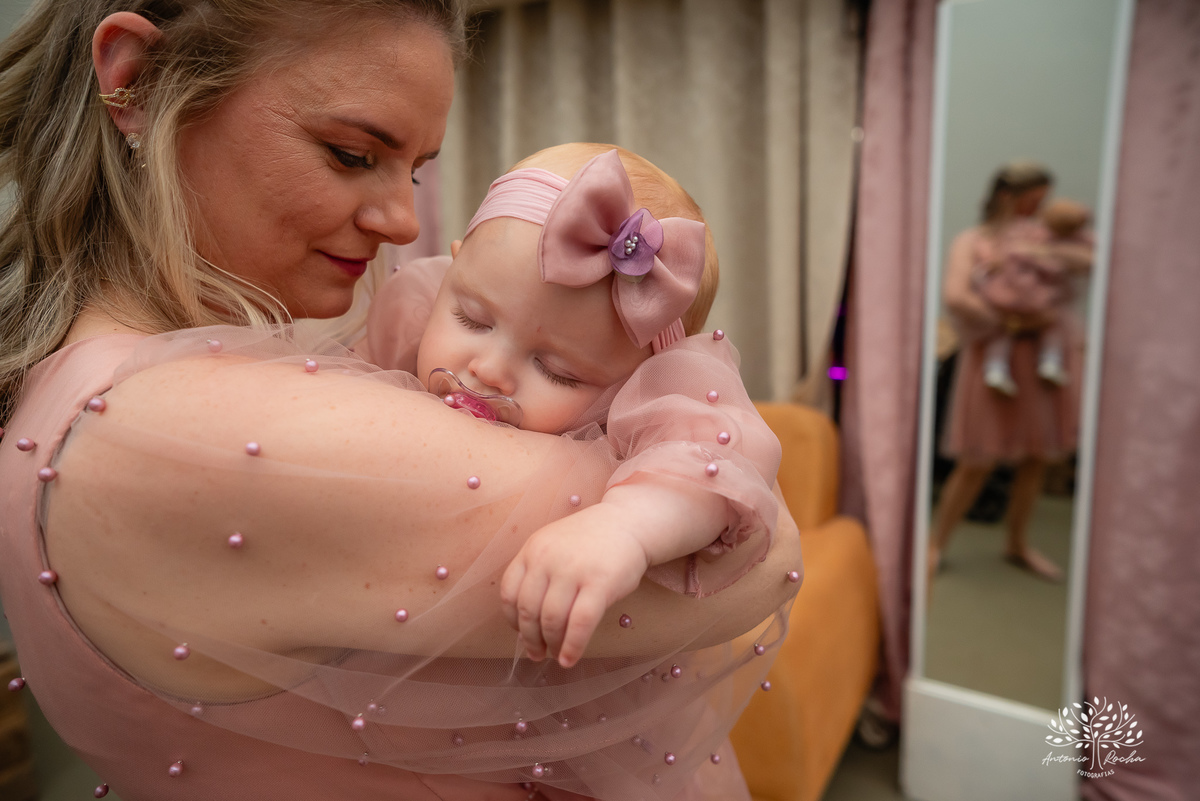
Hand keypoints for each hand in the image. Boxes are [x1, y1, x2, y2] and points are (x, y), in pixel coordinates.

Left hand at [500, 504, 649, 667]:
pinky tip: (570, 659)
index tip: (521, 634)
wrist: (630, 522)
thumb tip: (526, 628)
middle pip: (528, 610)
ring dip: (551, 645)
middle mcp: (547, 559)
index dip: (512, 620)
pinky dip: (572, 647)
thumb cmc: (591, 541)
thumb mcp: (554, 546)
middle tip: (537, 654)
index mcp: (532, 549)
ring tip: (556, 656)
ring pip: (552, 620)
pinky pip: (580, 624)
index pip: (509, 592)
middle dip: (530, 639)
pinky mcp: (600, 583)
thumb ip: (539, 577)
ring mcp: (573, 570)